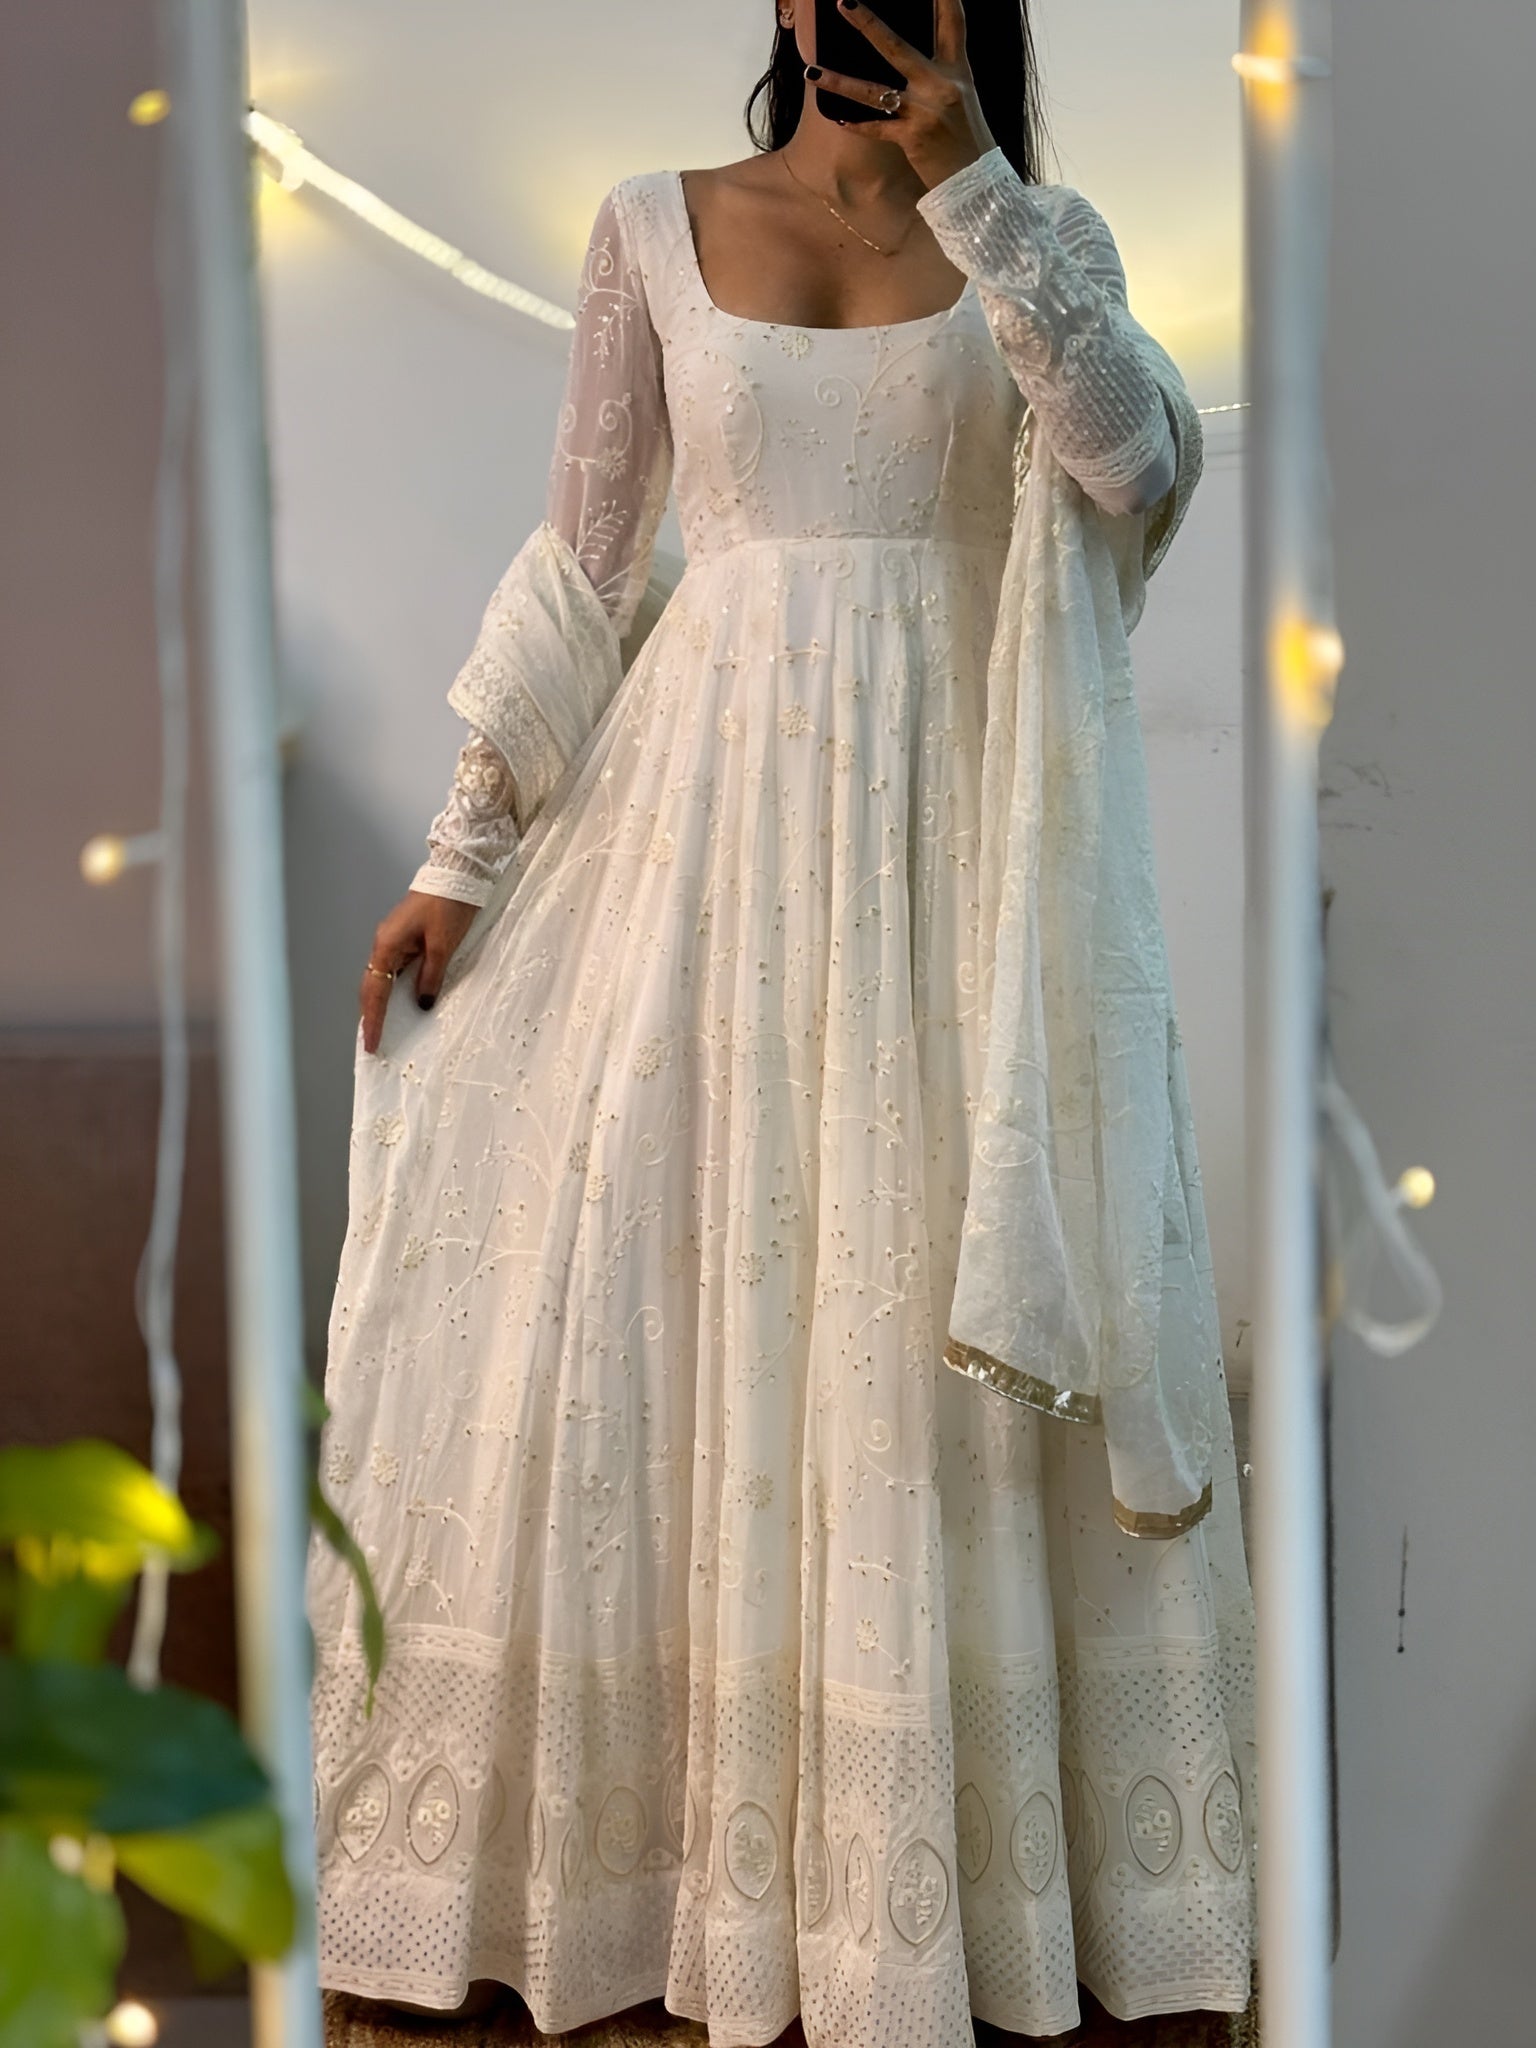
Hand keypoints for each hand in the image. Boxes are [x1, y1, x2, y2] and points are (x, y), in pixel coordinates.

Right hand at [359, 890, 478, 1055]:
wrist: (456, 874)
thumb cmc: (449, 906)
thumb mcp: (443, 946)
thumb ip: (431, 977)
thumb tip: (422, 1004)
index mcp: (388, 945)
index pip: (375, 991)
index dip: (373, 1019)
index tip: (371, 1043)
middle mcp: (384, 944)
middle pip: (371, 986)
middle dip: (370, 1015)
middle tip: (372, 1043)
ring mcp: (392, 940)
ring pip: (381, 979)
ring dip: (379, 1004)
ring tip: (380, 1030)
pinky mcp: (404, 939)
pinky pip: (394, 970)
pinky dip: (392, 990)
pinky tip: (398, 1004)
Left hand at [808, 0, 998, 191]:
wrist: (979, 184)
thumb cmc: (968, 141)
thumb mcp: (963, 99)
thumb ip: (939, 75)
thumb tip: (909, 60)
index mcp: (958, 71)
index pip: (953, 23)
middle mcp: (941, 85)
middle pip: (895, 46)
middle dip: (866, 23)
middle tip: (842, 4)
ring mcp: (924, 111)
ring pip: (873, 91)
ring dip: (839, 81)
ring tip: (812, 71)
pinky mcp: (912, 138)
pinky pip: (875, 128)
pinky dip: (856, 124)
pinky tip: (837, 117)